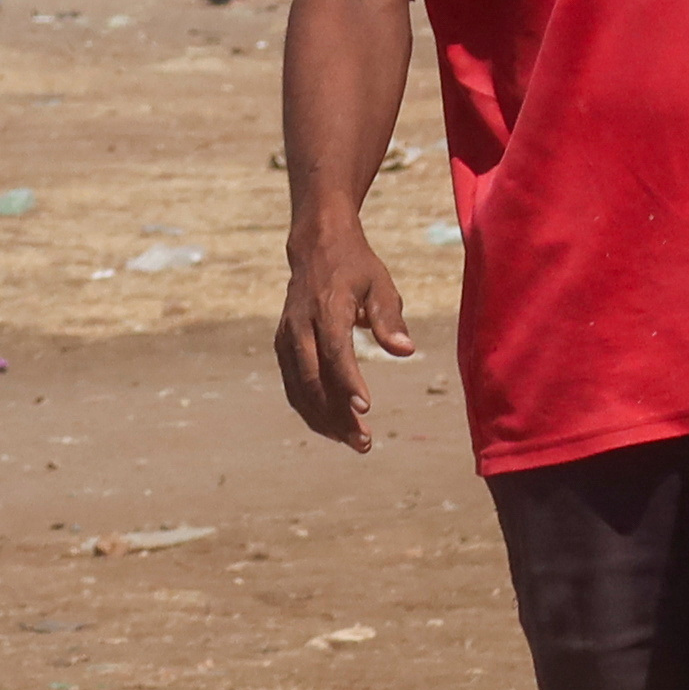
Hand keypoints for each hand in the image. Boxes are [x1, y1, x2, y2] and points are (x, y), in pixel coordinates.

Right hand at [273, 222, 416, 451]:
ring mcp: (287, 338)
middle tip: (364, 442)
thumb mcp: (380, 284)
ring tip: (353, 442)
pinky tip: (332, 426)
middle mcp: (301, 325)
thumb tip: (405, 351)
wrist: (315, 247)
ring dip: (324, 419)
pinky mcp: (283, 346)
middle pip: (314, 379)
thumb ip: (390, 319)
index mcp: (327, 307)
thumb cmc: (355, 267)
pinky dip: (311, 409)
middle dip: (338, 415)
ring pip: (300, 388)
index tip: (365, 410)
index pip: (335, 351)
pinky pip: (293, 385)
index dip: (348, 382)